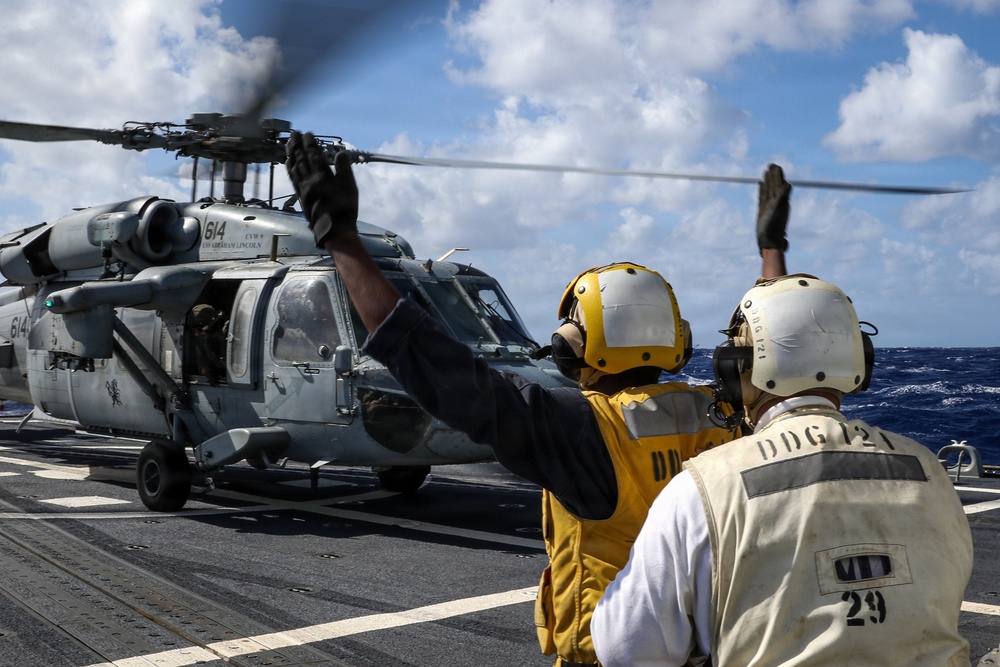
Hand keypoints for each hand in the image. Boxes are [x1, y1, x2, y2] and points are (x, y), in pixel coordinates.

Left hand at [285, 131, 358, 246]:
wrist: (334, 230)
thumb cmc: (344, 208)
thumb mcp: (349, 186)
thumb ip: (344, 168)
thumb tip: (340, 152)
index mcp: (322, 176)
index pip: (314, 155)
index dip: (310, 143)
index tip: (307, 134)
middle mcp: (310, 180)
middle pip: (301, 159)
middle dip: (297, 145)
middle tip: (294, 133)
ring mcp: (303, 188)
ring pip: (295, 167)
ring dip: (291, 154)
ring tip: (288, 144)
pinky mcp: (300, 196)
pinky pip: (293, 179)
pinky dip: (290, 168)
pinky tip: (288, 163)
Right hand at [757, 163, 790, 253]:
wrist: (769, 240)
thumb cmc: (774, 227)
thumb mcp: (778, 211)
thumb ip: (782, 197)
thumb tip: (788, 185)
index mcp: (781, 200)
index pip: (779, 184)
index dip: (778, 175)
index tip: (776, 166)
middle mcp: (776, 202)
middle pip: (774, 185)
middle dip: (773, 175)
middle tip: (772, 164)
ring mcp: (769, 206)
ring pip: (768, 190)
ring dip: (768, 181)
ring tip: (766, 172)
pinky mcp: (763, 210)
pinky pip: (762, 196)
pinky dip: (762, 189)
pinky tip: (760, 184)